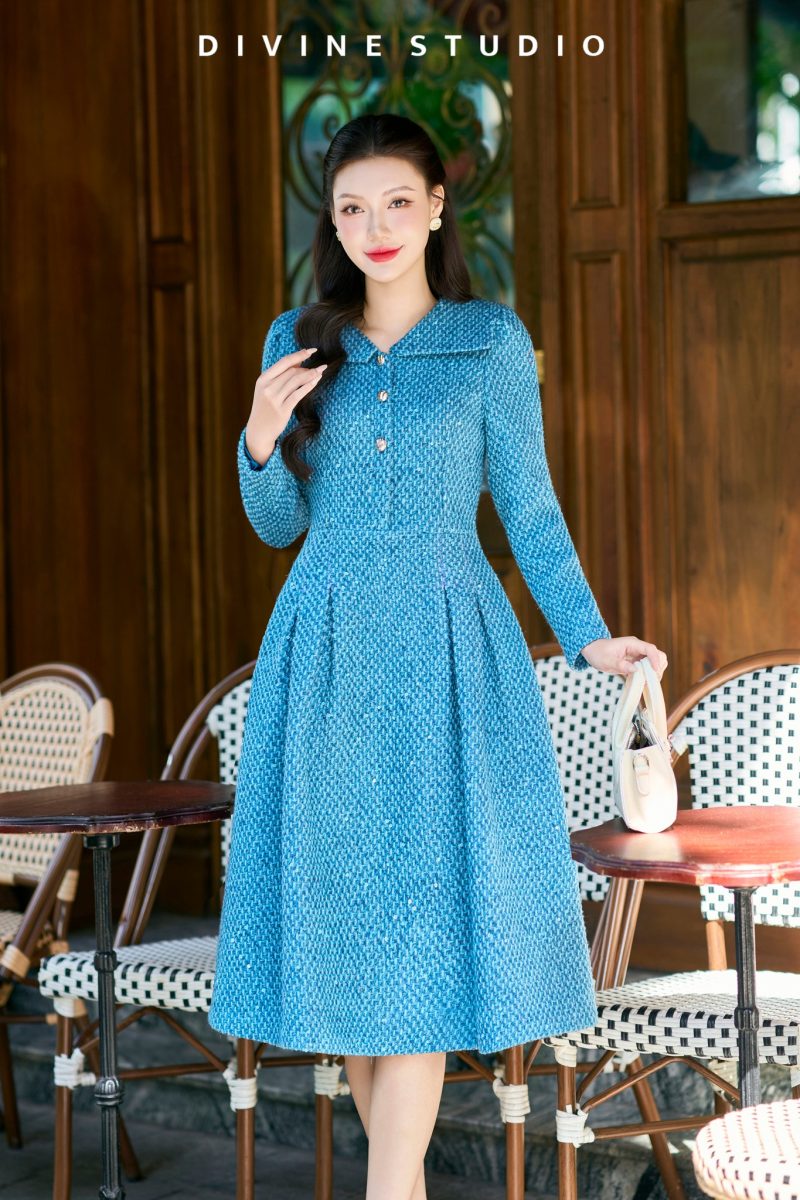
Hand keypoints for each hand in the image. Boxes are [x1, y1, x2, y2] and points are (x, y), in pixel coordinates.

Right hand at [244, 347, 326, 463]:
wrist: (259, 430)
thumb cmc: (265, 408)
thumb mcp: (267, 389)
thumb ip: (280, 375)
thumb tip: (298, 360)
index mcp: (263, 379)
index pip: (284, 362)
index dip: (299, 354)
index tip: (312, 350)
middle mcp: (267, 388)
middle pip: (292, 371)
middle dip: (307, 368)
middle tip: (319, 367)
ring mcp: (274, 399)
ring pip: (296, 381)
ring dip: (311, 375)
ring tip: (321, 371)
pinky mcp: (282, 410)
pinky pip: (298, 394)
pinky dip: (309, 386)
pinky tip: (316, 381)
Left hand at [579, 636, 667, 680]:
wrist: (592, 651)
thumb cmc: (597, 653)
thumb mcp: (605, 660)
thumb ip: (619, 664)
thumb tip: (635, 670)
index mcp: (632, 644)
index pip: (650, 649)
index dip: (655, 660)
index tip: (655, 671)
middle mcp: (637, 648)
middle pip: (657, 655)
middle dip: (658, 667)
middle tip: (652, 680)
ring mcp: (638, 655)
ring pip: (654, 662)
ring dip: (654, 673)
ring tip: (647, 683)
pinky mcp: (636, 662)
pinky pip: (647, 669)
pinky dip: (648, 676)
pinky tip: (643, 684)